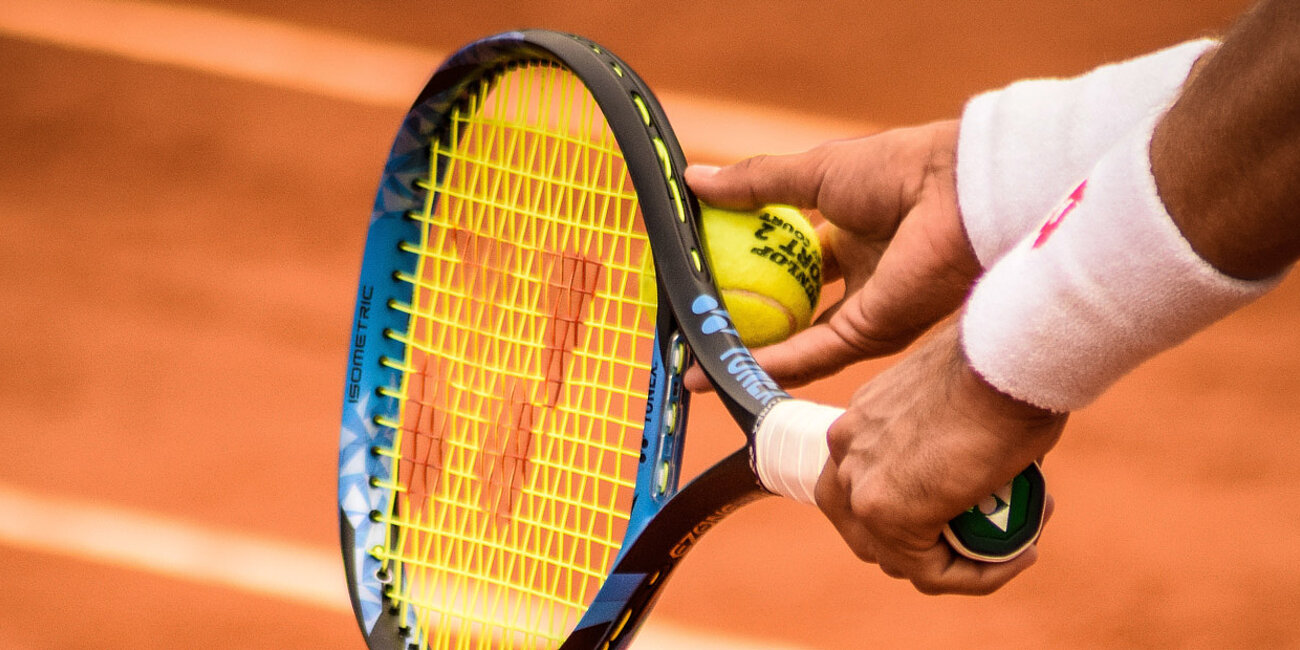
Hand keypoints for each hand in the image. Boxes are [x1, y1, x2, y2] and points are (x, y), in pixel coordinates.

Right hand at [685, 120, 980, 386]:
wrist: (955, 194)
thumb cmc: (896, 169)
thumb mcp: (812, 171)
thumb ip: (754, 184)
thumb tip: (693, 181)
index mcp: (849, 233)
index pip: (786, 260)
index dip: (744, 268)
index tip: (701, 275)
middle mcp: (858, 277)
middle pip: (790, 308)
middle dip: (744, 321)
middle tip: (695, 328)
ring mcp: (864, 310)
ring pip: (795, 341)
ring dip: (747, 353)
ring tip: (696, 363)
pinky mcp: (870, 335)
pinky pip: (810, 354)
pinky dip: (768, 362)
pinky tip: (726, 365)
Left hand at [814, 324, 1064, 593]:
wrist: (1006, 357)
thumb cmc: (1002, 365)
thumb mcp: (962, 400)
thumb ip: (950, 436)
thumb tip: (981, 466)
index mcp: (859, 422)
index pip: (864, 488)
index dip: (914, 513)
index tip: (973, 510)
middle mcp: (846, 451)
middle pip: (866, 531)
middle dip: (926, 545)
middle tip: (987, 537)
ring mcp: (859, 483)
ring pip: (899, 559)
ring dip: (960, 564)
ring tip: (1017, 544)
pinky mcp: (885, 512)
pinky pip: (932, 573)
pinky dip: (978, 576)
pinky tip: (1022, 555)